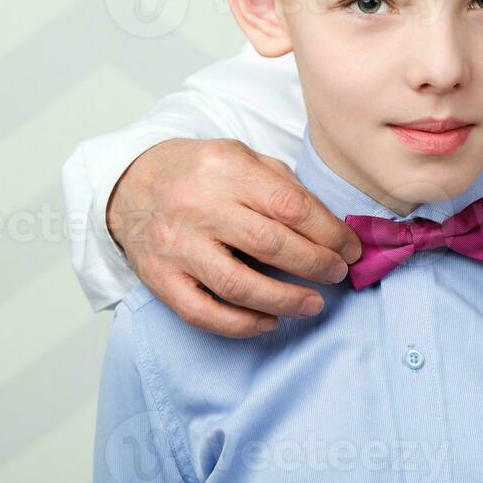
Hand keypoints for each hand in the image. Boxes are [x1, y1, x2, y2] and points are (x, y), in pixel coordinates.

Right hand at [107, 138, 361, 337]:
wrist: (131, 185)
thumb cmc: (200, 173)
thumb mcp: (242, 158)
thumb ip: (283, 186)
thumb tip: (332, 228)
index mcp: (226, 168)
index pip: (290, 206)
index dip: (329, 232)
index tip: (351, 248)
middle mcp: (199, 206)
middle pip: (270, 244)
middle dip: (315, 264)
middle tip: (338, 273)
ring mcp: (177, 246)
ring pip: (239, 285)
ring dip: (285, 300)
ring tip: (313, 304)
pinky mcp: (160, 278)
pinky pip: (203, 312)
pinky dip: (241, 325)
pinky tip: (268, 322)